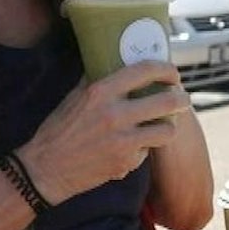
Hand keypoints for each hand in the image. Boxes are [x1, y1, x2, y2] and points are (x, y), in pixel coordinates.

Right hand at [14, 61, 189, 202]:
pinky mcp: (126, 162)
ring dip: (168, 127)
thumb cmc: (59, 130)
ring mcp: (122, 140)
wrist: (46, 169)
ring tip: (163, 125)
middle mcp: (114, 114)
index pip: (146, 71)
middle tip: (182, 99)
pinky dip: (143, 148)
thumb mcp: (74, 97)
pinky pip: (148, 150)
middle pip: (168, 101)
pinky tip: (131, 148)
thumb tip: (115, 60)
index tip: (172, 73)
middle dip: (181, 99)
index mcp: (100, 92)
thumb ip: (96, 80)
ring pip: (167, 130)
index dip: (167, 70)